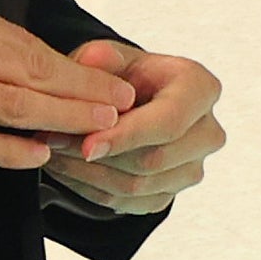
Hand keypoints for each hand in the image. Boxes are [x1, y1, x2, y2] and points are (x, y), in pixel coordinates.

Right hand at [0, 0, 114, 167]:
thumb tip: (9, 66)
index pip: (21, 42)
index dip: (69, 65)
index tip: (104, 79)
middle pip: (29, 71)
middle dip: (83, 92)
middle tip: (122, 107)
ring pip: (12, 106)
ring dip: (61, 121)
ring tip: (97, 132)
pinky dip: (12, 151)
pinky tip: (38, 156)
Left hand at [51, 42, 227, 218]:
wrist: (130, 102)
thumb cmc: (125, 76)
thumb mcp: (111, 56)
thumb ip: (102, 56)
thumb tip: (95, 60)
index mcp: (201, 89)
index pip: (169, 122)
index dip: (127, 136)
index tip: (87, 145)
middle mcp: (207, 132)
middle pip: (154, 159)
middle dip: (100, 155)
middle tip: (54, 143)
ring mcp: (192, 168)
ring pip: (137, 186)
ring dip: (88, 174)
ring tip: (53, 153)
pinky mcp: (170, 193)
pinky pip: (128, 203)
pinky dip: (91, 190)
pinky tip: (67, 169)